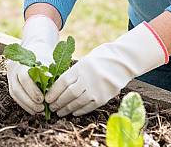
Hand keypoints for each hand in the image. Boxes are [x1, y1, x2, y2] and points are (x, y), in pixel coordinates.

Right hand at [6, 14, 58, 114]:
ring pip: (14, 93)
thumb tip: (54, 91)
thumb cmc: (46, 54)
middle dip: (29, 101)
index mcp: (23, 59)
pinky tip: (33, 109)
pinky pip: (14, 95)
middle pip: (17, 88)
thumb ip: (50, 73)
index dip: (32, 90)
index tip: (43, 99)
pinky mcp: (10, 80)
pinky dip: (23, 103)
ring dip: (26, 105)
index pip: (24, 77)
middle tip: (42, 109)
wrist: (35, 45)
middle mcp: (14, 67)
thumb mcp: (49, 60)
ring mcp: (10, 74)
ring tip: (39, 111)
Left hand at [45, 22, 168, 116]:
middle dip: (58, 102)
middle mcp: (88, 78)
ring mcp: (97, 89)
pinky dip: (79, 110)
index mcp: (82, 67)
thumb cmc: (101, 58)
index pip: (63, 81)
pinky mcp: (104, 97)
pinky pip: (89, 106)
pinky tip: (73, 112)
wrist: (123, 61)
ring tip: (59, 112)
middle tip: (51, 107)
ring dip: (67, 108)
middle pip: (69, 94)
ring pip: (78, 102)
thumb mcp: (86, 60)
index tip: (47, 98)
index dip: (54, 91)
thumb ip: (74, 72)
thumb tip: (58, 85)